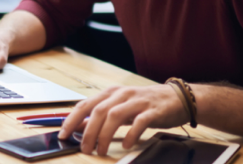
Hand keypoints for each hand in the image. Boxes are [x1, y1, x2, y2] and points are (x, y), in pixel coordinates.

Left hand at [58, 84, 189, 155]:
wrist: (179, 98)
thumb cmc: (146, 104)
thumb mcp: (120, 108)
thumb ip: (100, 116)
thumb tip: (79, 126)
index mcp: (112, 93)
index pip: (86, 104)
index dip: (72, 119)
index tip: (63, 134)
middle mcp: (123, 94)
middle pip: (99, 111)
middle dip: (88, 132)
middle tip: (84, 148)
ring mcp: (138, 101)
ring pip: (115, 115)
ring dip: (105, 135)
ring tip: (101, 150)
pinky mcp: (153, 110)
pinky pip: (139, 122)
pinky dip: (130, 134)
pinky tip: (126, 145)